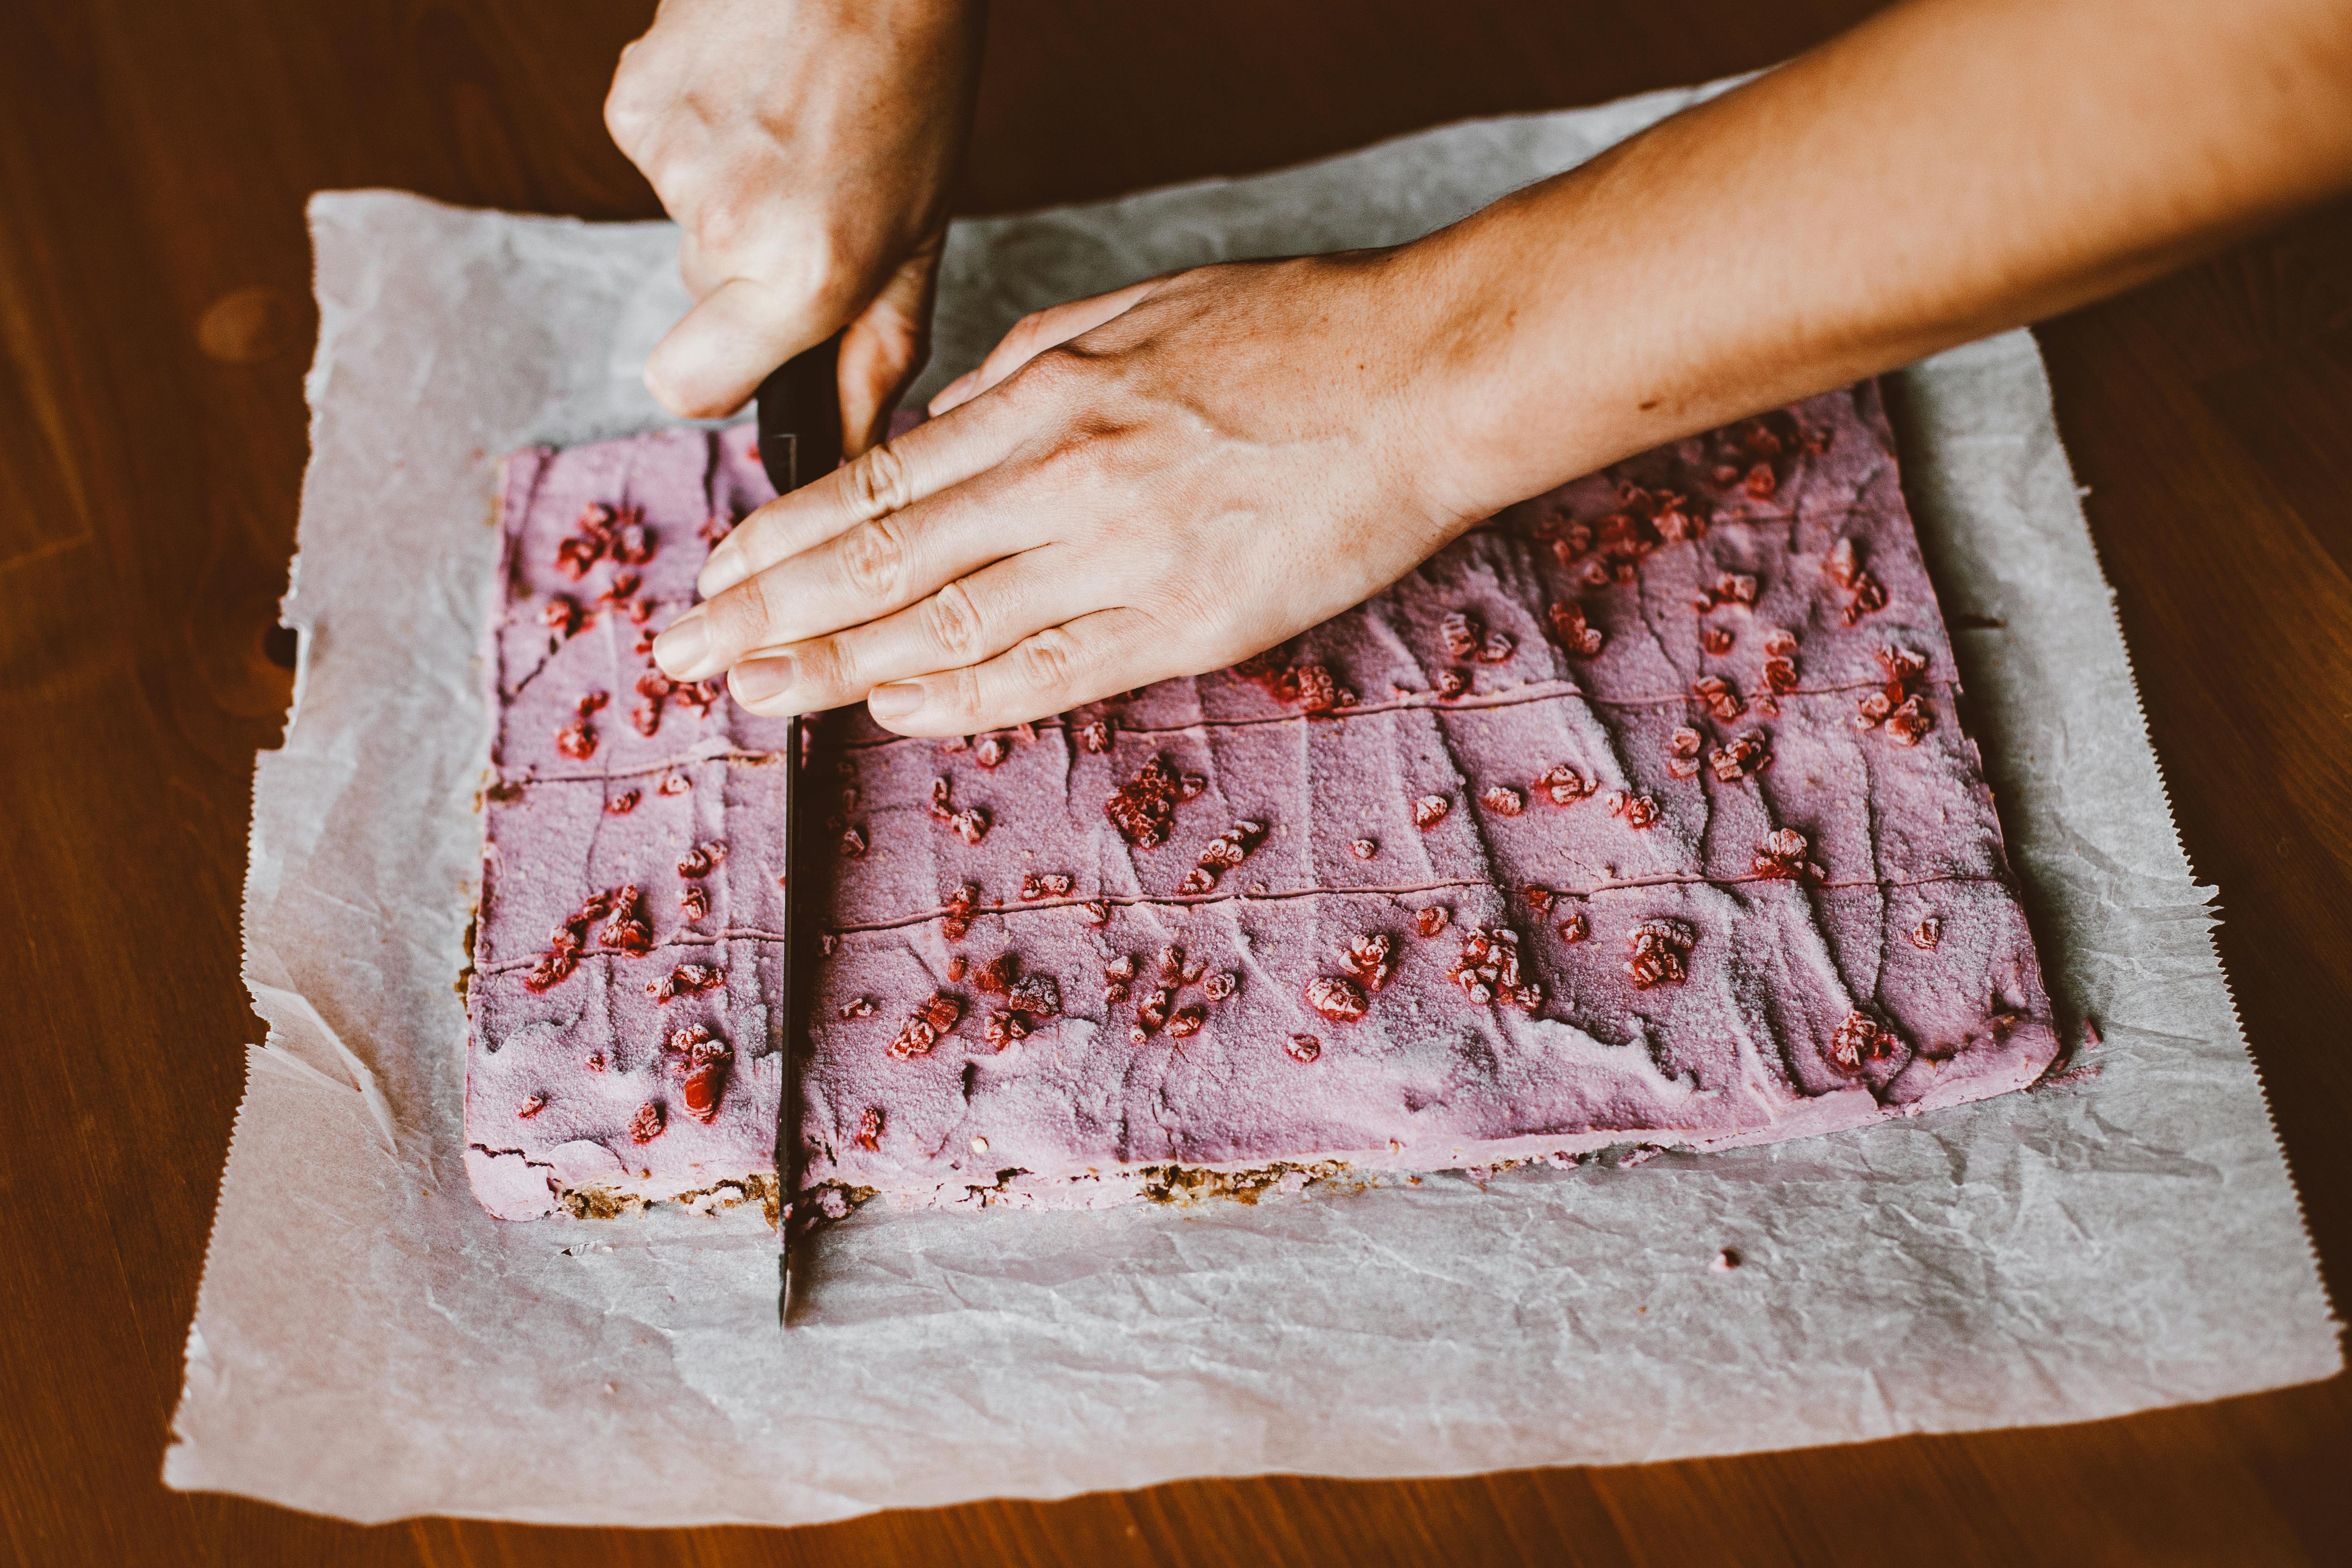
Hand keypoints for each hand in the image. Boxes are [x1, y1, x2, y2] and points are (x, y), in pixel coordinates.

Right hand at [604, 0, 983, 451]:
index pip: (687, 391)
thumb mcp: (921, 236)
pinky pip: (661, 155)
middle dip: (749, 270)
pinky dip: (705, 133)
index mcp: (801, 274)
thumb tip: (838, 451)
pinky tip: (755, 89)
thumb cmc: (913, 82)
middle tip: (816, 194)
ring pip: (685, 223)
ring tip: (796, 128)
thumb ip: (875, 355)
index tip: (756, 345)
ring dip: (735, 193)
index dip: (718, 376)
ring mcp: (667, 159)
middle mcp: (722, 225)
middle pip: (697, 301)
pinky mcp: (630, 100)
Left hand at [649, 250, 1495, 733]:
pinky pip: (1052, 673)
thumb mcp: (1128, 317)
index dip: (782, 538)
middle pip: (883, 563)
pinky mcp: (1187, 623)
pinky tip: (894, 711)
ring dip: (837, 665)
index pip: (879, 486)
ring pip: (948, 627)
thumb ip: (1018, 380)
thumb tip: (934, 440)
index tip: (716, 572)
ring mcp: (1125, 561)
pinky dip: (964, 697)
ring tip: (757, 693)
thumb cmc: (1287, 337)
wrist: (1422, 382)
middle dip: (771, 611)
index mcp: (1047, 400)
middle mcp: (1066, 483)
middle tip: (688, 654)